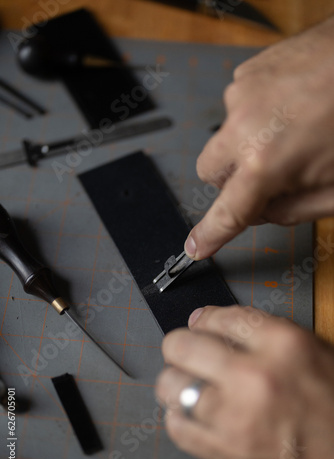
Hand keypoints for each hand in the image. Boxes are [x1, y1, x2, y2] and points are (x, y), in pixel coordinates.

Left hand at [156, 306, 333, 458]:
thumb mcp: (311, 352)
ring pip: (170, 385)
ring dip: (177, 382)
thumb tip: (212, 321)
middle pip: (182, 345)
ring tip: (190, 384)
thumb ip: (262, 331)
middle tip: (187, 352)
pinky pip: (177, 426)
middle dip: (181, 345)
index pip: (218, 317)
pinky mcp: (225, 454)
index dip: (204, 319)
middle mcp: (256, 378)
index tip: (201, 324)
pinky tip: (195, 413)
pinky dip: (180, 417)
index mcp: (283, 346)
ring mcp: (237, 419)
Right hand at [185, 16, 333, 259]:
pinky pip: (239, 109)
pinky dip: (257, 118)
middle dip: (232, 182)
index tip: (195, 246)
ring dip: (248, 145)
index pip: (226, 212)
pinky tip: (291, 110)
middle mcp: (243, 125)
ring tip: (292, 132)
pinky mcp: (249, 71)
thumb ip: (294, 210)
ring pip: (226, 138)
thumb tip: (264, 212)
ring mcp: (243, 93)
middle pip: (210, 172)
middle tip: (268, 178)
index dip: (209, 235)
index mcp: (264, 162)